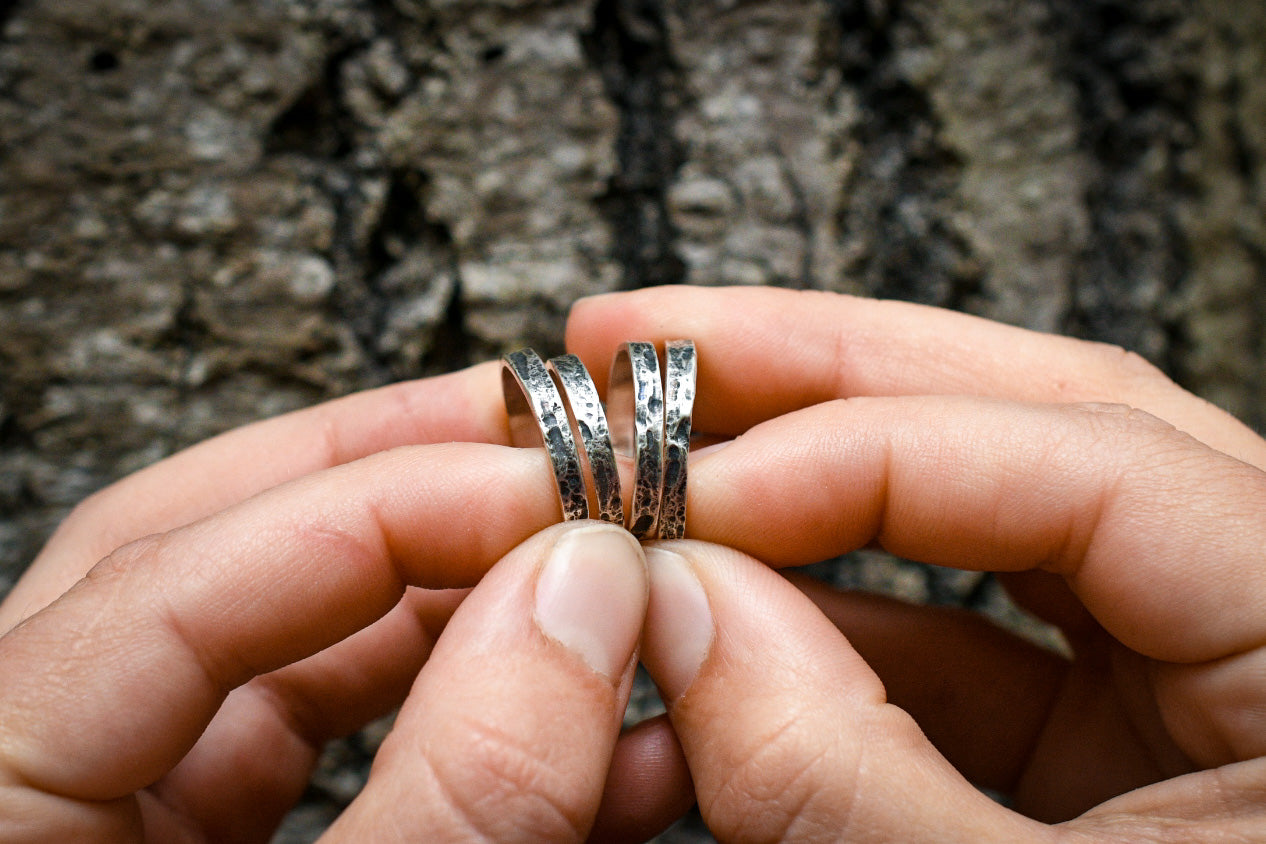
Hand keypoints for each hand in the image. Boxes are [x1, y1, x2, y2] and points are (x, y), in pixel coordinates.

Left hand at [0, 366, 690, 841]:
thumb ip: (456, 792)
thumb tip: (587, 603)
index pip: (167, 575)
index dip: (382, 506)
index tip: (551, 494)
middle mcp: (48, 780)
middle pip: (216, 554)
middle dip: (403, 483)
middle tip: (551, 445)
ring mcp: (136, 820)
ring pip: (302, 650)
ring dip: (470, 605)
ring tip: (600, 574)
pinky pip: (357, 752)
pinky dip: (486, 725)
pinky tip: (615, 727)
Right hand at [568, 285, 1265, 840]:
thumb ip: (848, 781)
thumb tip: (679, 608)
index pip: (1076, 456)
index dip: (851, 453)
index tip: (680, 490)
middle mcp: (1264, 616)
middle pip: (1025, 417)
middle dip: (819, 365)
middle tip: (644, 336)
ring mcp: (1186, 673)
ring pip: (981, 512)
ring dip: (804, 484)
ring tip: (659, 448)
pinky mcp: (1111, 739)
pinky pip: (954, 640)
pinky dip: (824, 624)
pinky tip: (713, 613)